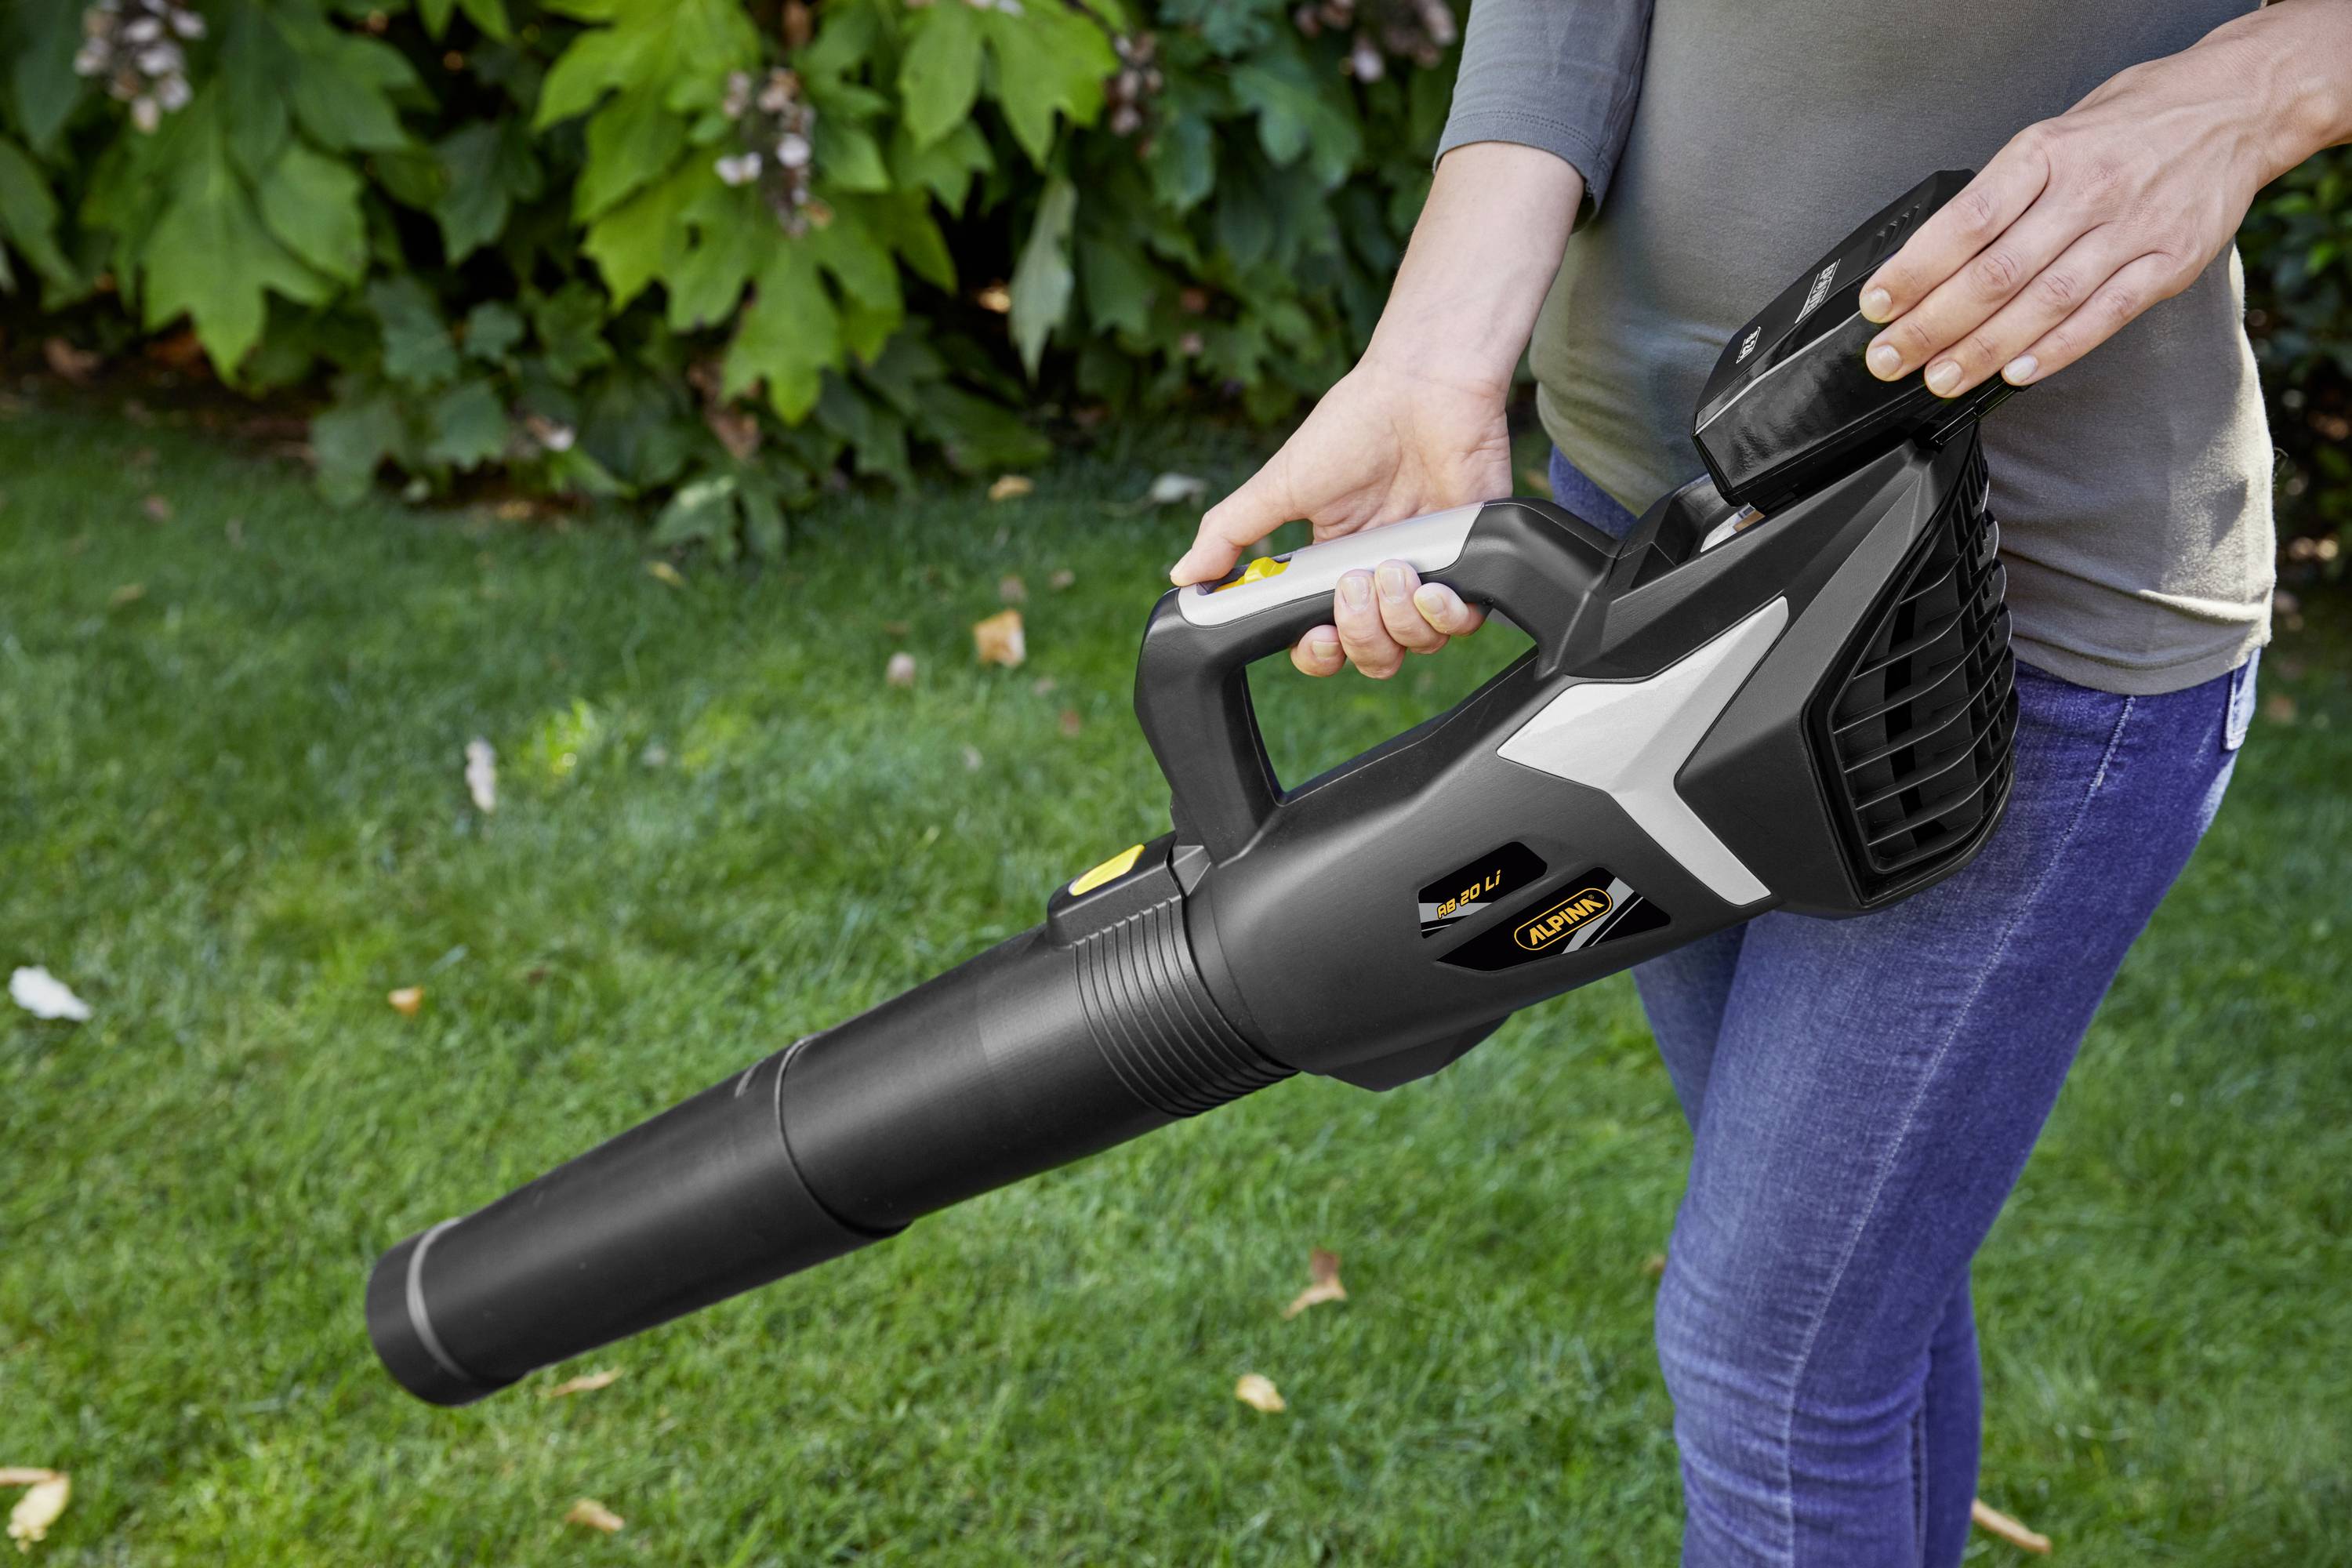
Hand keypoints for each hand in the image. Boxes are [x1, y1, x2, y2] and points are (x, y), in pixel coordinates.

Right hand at [1171, 358, 1506, 677]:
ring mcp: (1428, 572)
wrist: (1422, 390)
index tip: (1314, 634)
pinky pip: (1463, 623)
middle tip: (1353, 585)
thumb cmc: (1352, 429)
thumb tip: (1181, 576)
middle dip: (1359, 636)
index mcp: (1332, 569)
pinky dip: (1446, 615)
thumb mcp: (1279, 484)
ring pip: (1416, 644)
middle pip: (1371, 655)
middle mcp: (1379, 578)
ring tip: (1392, 569)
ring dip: (1398, 619)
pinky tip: (1431, 584)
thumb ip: (1230, 532)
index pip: (1324, 641)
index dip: (1319, 653)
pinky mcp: (1471, 560)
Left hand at [1857, 16, 2340, 397]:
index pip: (1964, 221)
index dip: (1914, 270)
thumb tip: (1930, 256)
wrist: (2238, 104)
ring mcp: (2132, 228)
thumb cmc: (2134, 121)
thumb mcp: (2054, 135)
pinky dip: (2058, 349)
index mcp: (2046, 153)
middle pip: (1995, 272)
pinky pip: (2105, 314)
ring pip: (2043, 301)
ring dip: (1983, 349)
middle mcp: (2087, 190)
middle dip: (1932, 325)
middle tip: (1890, 358)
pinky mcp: (2170, 261)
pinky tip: (2018, 374)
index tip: (1877, 305)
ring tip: (1940, 377)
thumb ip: (2001, 193)